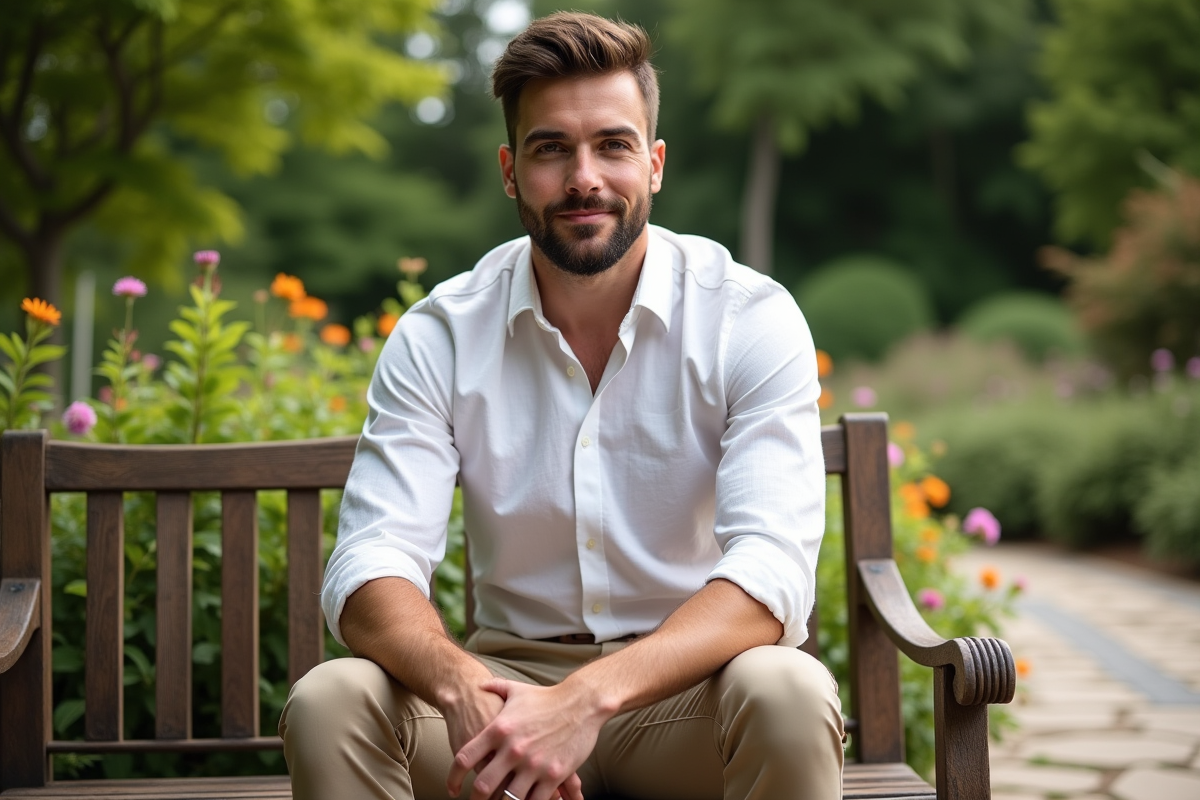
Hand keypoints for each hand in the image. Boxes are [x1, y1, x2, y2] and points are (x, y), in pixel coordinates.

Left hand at [448, 678, 602, 799]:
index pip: (465, 758)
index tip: (452, 788)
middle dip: (476, 799)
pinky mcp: (554, 775)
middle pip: (483, 786)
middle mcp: (513, 749)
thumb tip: (480, 684)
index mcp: (499, 730)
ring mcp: (533, 764)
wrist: (581, 702)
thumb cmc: (548, 697)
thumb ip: (495, 687)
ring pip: (508, 798)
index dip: (453, 777)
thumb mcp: (517, 690)